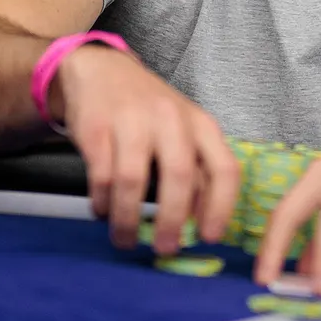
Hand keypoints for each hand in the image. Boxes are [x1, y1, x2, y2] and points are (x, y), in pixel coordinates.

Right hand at [57, 44, 240, 253]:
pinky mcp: (97, 127)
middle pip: (179, 175)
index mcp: (200, 124)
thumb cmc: (149, 111)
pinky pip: (101, 175)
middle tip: (165, 249)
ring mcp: (132, 120)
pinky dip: (102, 203)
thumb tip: (199, 226)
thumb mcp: (183, 133)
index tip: (209, 238)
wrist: (101, 71)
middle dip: (172, 220)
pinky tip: (104, 211)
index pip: (224, 168)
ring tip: (126, 239)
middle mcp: (171, 119)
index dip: (221, 207)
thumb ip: (195, 172)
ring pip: (133, 180)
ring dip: (129, 218)